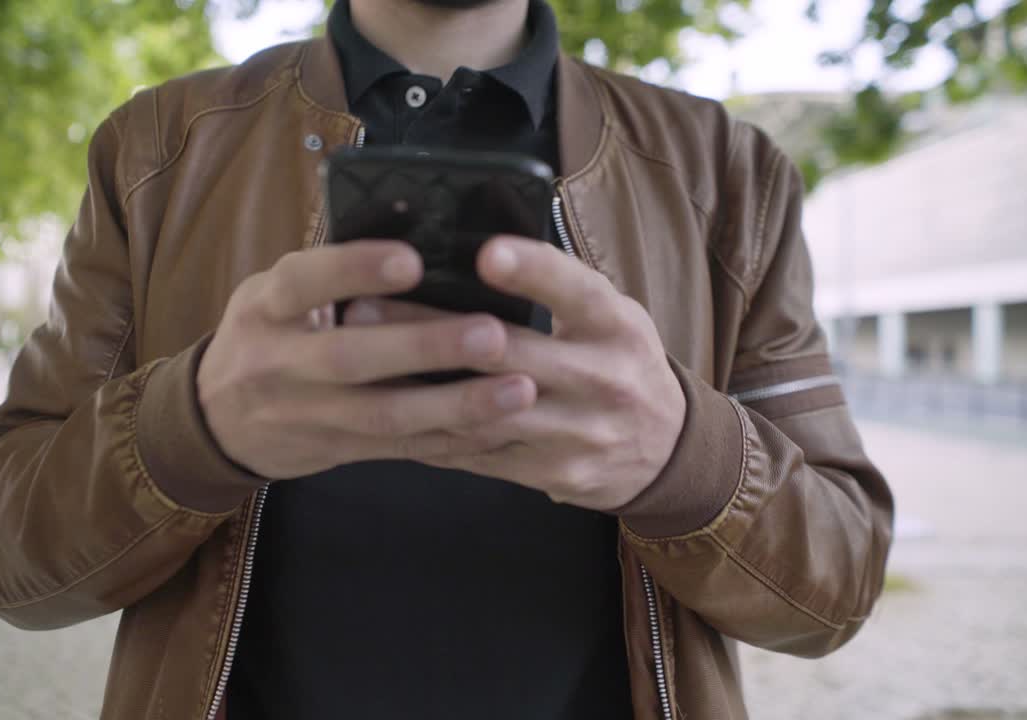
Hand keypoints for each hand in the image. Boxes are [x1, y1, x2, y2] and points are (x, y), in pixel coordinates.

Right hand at [195, 240, 536, 479]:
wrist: (215, 420)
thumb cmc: (266, 334)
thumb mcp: (272, 294)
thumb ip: (327, 274)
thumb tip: (415, 228)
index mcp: (265, 307)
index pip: (302, 282)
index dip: (353, 269)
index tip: (411, 260)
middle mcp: (279, 362)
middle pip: (350, 358)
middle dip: (424, 348)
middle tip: (492, 334)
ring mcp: (305, 414)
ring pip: (383, 416)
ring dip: (455, 405)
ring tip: (519, 389)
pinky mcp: (334, 451)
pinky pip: (399, 448)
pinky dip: (452, 439)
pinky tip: (501, 427)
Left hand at [347, 236, 686, 510]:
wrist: (667, 451)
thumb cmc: (620, 361)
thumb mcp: (611, 315)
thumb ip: (559, 288)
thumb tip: (476, 248)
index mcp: (617, 326)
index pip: (576, 291)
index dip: (533, 270)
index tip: (486, 251)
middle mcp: (603, 379)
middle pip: (509, 354)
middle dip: (431, 331)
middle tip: (364, 307)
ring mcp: (578, 433)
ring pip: (484, 411)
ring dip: (416, 387)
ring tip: (358, 363)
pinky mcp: (553, 473)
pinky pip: (480, 454)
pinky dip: (430, 433)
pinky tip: (385, 412)